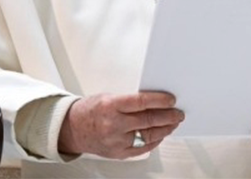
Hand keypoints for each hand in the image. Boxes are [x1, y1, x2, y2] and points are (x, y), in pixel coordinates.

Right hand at [58, 91, 183, 158]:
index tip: (171, 100)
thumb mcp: (108, 97)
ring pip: (148, 136)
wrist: (72, 130)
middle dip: (168, 116)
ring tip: (173, 123)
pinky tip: (161, 135)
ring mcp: (116, 141)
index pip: (141, 102)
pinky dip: (154, 141)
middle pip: (148, 120)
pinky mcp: (119, 153)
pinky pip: (142, 148)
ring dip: (165, 129)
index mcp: (110, 106)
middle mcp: (113, 125)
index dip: (159, 101)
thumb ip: (130, 100)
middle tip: (178, 113)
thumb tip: (155, 101)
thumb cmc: (90, 110)